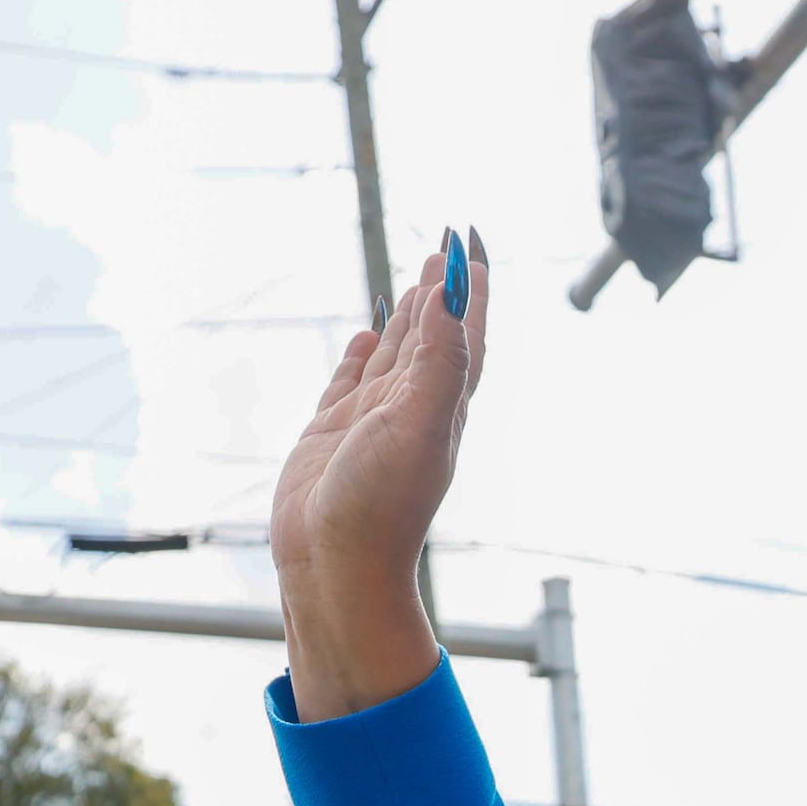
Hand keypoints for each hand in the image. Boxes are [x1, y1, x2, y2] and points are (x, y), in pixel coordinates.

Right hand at [270, 230, 492, 720]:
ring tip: (417, 276)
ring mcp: (373, 421)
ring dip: (408, 314)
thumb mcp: (418, 426)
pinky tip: (364, 335)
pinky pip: (352, 381)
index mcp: (443, 404)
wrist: (335, 566)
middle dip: (443, 290)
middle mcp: (413, 408)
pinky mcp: (334, 435)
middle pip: (435, 335)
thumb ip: (440, 362)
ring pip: (396, 353)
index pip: (465, 331)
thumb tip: (454, 297)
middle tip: (447, 243)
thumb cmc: (381, 506)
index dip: (471, 287)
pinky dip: (361, 354)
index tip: (472, 239)